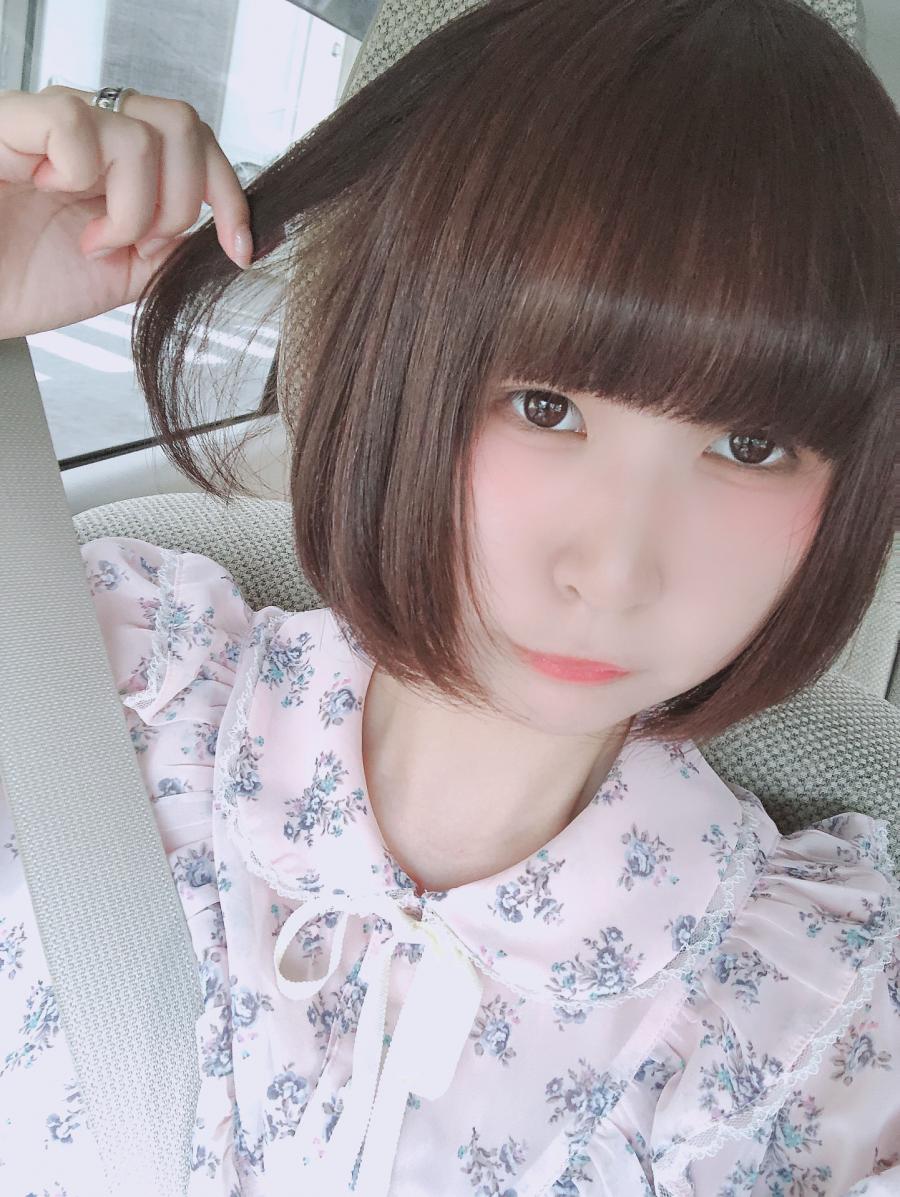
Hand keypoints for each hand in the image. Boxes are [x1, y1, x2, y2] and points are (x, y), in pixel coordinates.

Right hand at [0, 84, 251, 339]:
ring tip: (93, 238)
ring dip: (132, 208)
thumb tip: (217, 230)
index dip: (229, 195)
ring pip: (141, 136)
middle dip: (182, 201)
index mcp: (120, 167)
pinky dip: (80, 176)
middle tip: (143, 244)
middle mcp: (92, 136)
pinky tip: (51, 196)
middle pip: (182, 124)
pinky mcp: (12, 120)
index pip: (197, 146)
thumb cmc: (18, 282)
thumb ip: (167, 248)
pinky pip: (78, 123)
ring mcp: (54, 125)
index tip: (240, 250)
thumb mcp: (118, 276)